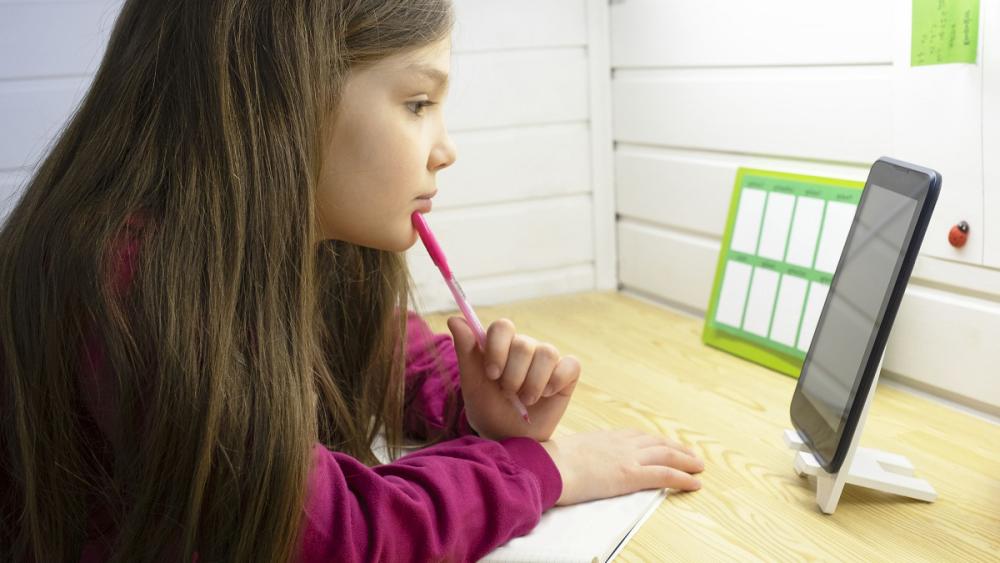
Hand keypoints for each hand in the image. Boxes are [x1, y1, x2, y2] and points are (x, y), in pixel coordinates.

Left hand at [447, 316, 580, 441]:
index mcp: (501, 346)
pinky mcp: (567, 373)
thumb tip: (454, 319)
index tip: (491, 374)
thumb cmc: (490, 410)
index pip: (503, 326)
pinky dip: (557, 381)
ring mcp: (546, 360)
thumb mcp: (473, 384)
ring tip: (525, 400)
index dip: (498, 348)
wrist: (511, 438)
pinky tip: (546, 394)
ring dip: (533, 383)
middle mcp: (525, 348)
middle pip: (524, 344)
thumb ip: (465, 351)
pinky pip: (570, 365)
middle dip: (513, 376)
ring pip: (547, 353)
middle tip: (508, 394)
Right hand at [539, 429, 703, 505]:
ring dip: (685, 460)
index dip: (653, 440)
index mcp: (604, 437)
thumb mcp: (568, 450)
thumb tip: (574, 460)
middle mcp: (619, 443)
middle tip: (690, 453)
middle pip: (655, 442)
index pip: (636, 435)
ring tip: (698, 465)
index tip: (663, 442)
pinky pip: (664, 475)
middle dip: (675, 447)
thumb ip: (579, 453)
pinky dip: (682, 478)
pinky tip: (694, 482)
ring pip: (665, 455)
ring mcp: (626, 457)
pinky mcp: (629, 475)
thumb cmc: (550, 462)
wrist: (548, 466)